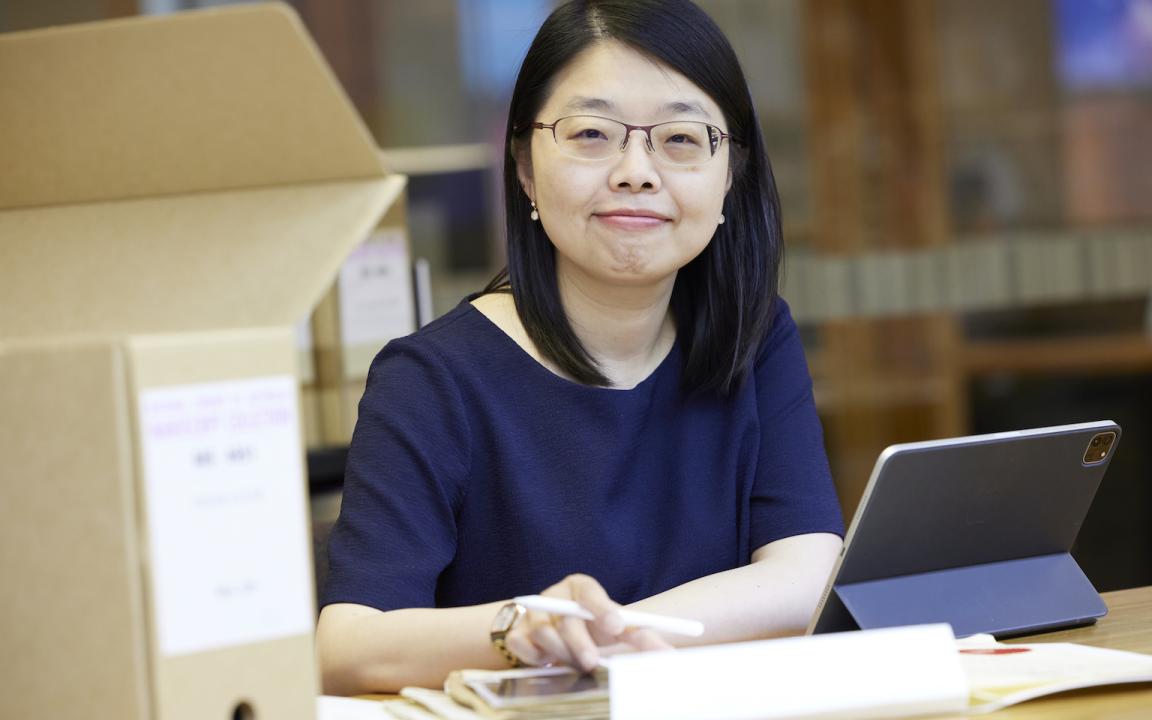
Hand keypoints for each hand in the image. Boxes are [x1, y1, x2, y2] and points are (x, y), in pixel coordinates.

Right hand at [503, 574, 671, 671]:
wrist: (551, 629)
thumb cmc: (589, 626)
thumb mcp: (613, 626)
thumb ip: (638, 635)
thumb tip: (666, 653)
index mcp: (580, 587)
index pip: (589, 592)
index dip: (602, 608)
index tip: (616, 626)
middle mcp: (555, 596)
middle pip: (566, 618)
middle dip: (580, 642)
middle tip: (592, 662)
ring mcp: (533, 614)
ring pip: (544, 633)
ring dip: (562, 653)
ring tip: (576, 663)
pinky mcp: (517, 632)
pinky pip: (522, 646)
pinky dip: (536, 657)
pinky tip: (548, 661)